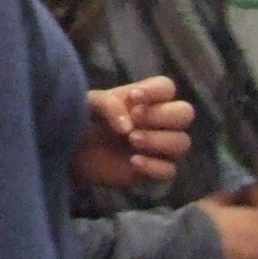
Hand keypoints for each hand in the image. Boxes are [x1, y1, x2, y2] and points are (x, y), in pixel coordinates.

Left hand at [73, 77, 193, 189]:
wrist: (72, 151)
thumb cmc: (84, 119)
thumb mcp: (91, 103)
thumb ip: (109, 104)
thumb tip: (128, 128)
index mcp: (146, 98)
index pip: (167, 87)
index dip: (156, 91)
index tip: (133, 98)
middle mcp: (158, 120)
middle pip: (185, 113)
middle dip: (162, 116)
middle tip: (135, 119)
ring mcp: (159, 146)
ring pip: (182, 142)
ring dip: (159, 140)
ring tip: (131, 140)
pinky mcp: (153, 170)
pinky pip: (170, 170)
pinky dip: (154, 166)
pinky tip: (133, 161)